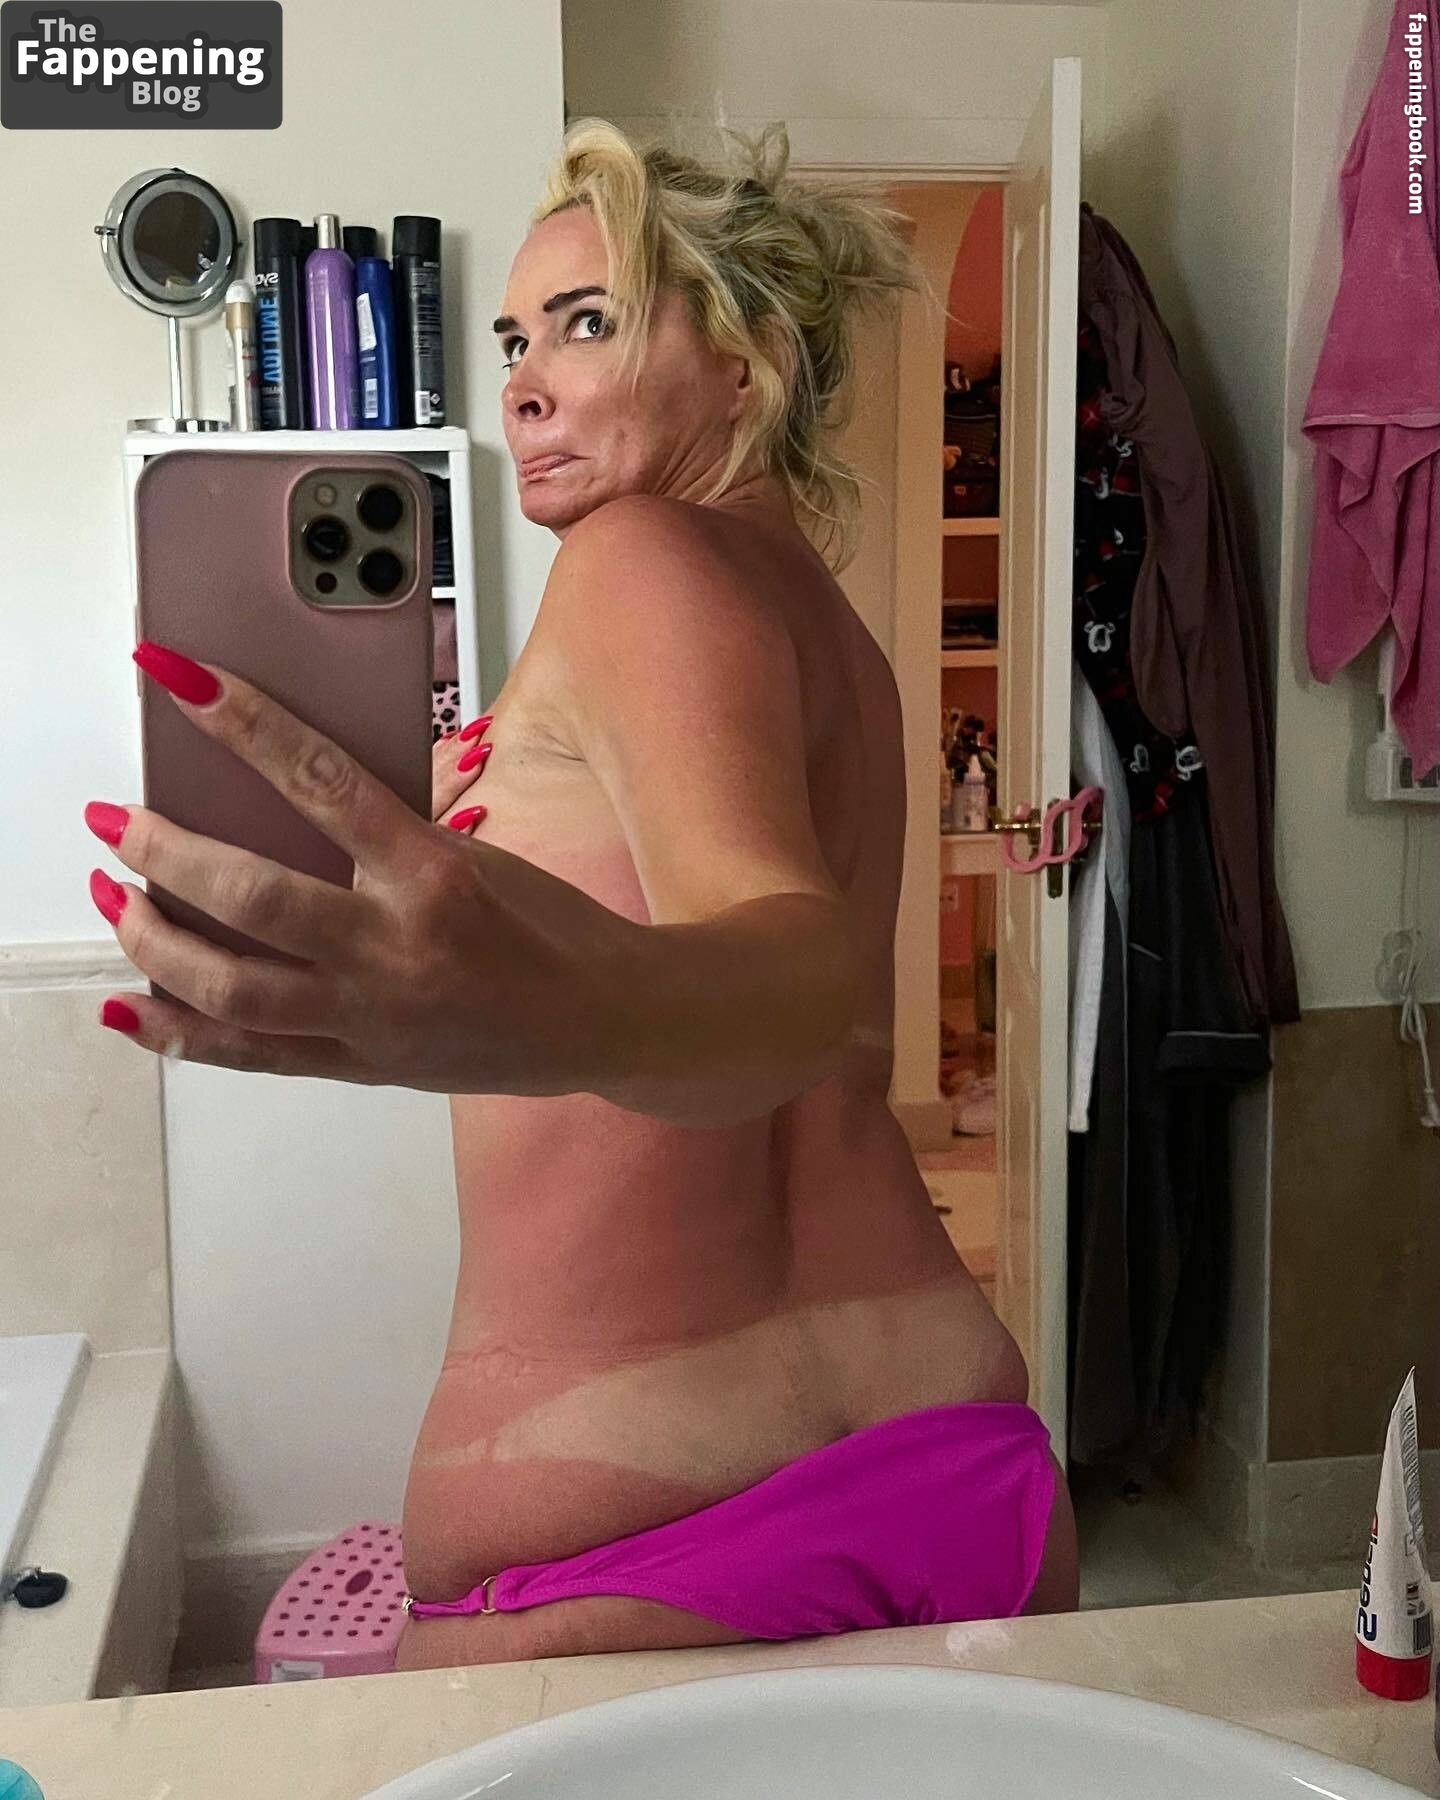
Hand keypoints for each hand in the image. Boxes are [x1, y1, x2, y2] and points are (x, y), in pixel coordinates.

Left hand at [86, 644, 622, 1093]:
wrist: (604, 1020)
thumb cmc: (552, 930)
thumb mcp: (479, 854)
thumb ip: (389, 833)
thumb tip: (294, 795)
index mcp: (434, 875)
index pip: (320, 779)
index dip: (240, 722)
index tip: (178, 679)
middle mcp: (395, 948)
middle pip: (250, 896)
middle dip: (163, 851)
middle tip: (115, 819)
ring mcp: (372, 1016)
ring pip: (231, 987)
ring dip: (153, 940)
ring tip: (115, 900)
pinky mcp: (361, 1062)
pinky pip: (251, 1055)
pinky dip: (178, 1033)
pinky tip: (129, 1006)